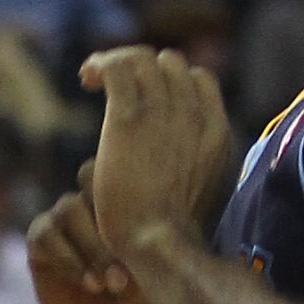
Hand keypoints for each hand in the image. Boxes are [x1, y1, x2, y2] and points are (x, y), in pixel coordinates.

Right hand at [25, 179, 165, 303]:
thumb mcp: (167, 269)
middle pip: (90, 180)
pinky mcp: (43, 241)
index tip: (147, 232)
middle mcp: (94, 200)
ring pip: (68, 209)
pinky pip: (45, 234)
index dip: (128, 190)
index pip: (119, 163)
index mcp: (127, 196)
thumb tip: (165, 218)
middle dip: (109, 225)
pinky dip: (66, 259)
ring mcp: (66, 219)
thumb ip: (165, 238)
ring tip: (108, 284)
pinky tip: (87, 283)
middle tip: (127, 270)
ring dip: (90, 247)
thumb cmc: (152, 297)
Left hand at [84, 44, 234, 274]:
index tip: (147, 96)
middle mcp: (194, 115)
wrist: (160, 244)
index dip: (170, 80)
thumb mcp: (202, 190)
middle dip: (142, 67)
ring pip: (142, 59)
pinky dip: (99, 65)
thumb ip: (197, 163)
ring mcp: (163, 113)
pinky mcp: (128, 120)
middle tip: (114, 87)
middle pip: (170, 63)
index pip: (198, 79)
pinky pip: (116, 68)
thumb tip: (183, 157)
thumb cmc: (173, 233)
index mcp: (217, 132)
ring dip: (116, 62)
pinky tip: (86, 79)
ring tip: (93, 78)